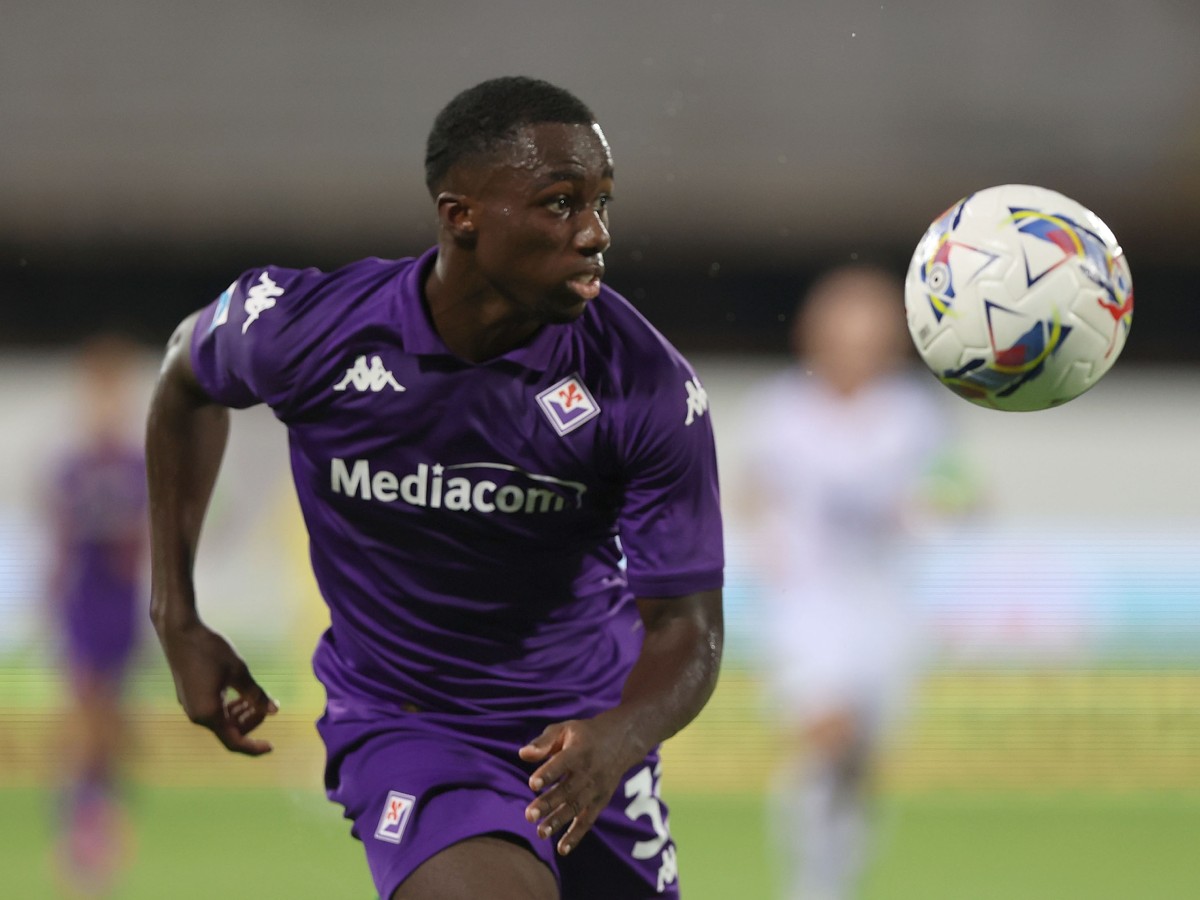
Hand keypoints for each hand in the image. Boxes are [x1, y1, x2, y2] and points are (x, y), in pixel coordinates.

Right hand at [157, 620, 278, 754]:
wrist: (180, 632)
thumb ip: (256, 694)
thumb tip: (274, 711)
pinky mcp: (189, 696)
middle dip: (251, 722)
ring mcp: (191, 706)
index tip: (271, 746)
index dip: (253, 747)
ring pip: (221, 721)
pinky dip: (229, 707)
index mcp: (208, 713)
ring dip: (240, 714)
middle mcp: (196, 715)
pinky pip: (212, 711)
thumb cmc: (210, 650)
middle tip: (267, 704)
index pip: (234, 741)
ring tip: (255, 698)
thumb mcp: (239, 671)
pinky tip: (240, 694)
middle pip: (229, 731)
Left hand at [518, 711, 643, 855]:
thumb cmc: (585, 735)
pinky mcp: (601, 801)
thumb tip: (522, 755)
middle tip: (529, 815)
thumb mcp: (565, 729)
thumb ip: (543, 742)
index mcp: (579, 751)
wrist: (622, 741)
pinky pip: (588, 820)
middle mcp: (589, 772)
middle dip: (548, 803)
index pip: (562, 763)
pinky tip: (561, 849)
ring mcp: (596, 788)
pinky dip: (576, 835)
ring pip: (576, 807)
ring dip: (558, 821)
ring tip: (540, 832)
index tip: (532, 784)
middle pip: (567, 789)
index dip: (548, 774)